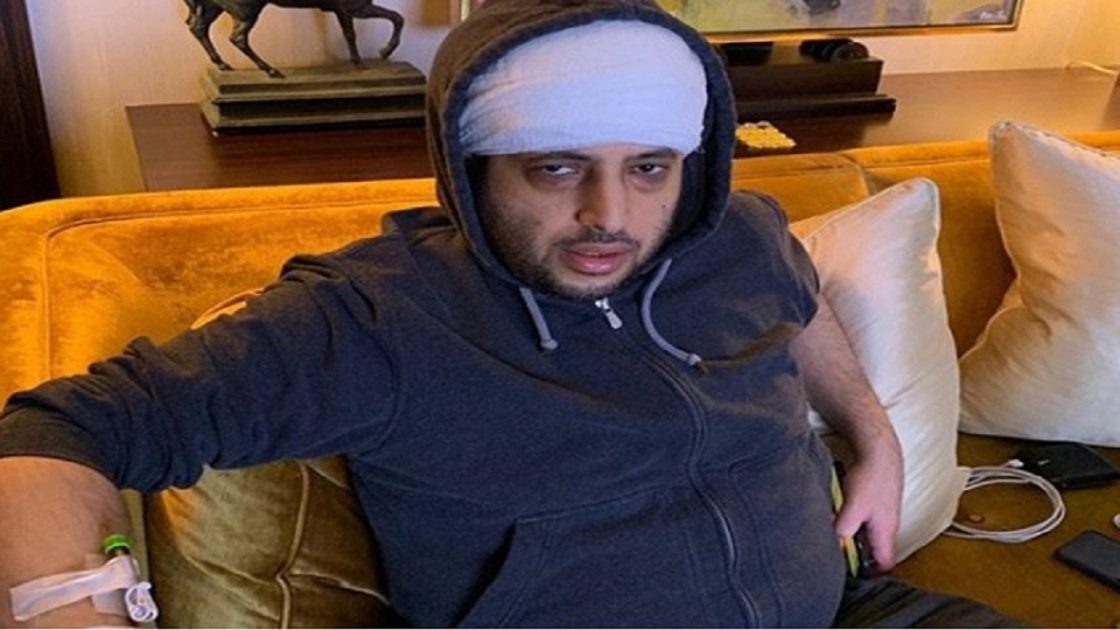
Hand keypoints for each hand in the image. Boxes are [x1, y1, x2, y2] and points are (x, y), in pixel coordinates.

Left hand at [833, 431, 902, 571]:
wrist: (877, 448)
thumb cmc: (870, 477)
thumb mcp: (854, 507)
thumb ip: (843, 529)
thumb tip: (834, 544)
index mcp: (885, 531)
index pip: (885, 564)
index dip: (873, 575)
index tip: (855, 578)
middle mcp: (886, 524)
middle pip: (873, 550)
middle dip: (856, 555)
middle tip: (834, 556)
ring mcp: (880, 512)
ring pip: (864, 533)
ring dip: (849, 535)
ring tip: (830, 534)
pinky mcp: (871, 500)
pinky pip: (859, 518)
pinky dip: (847, 520)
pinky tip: (833, 513)